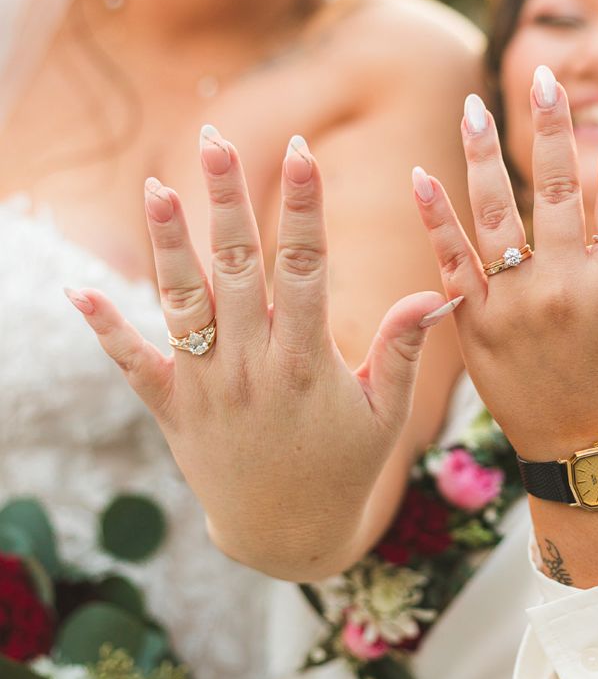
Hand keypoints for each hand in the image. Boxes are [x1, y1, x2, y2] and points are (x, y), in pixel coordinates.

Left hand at [66, 128, 453, 578]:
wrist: (286, 538)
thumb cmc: (346, 469)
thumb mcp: (385, 414)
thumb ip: (401, 349)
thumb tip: (439, 290)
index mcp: (308, 362)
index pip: (307, 267)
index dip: (304, 205)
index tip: (301, 149)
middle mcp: (252, 366)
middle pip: (237, 268)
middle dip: (227, 199)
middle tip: (214, 139)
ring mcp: (207, 387)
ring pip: (183, 303)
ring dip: (168, 245)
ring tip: (157, 189)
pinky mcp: (173, 409)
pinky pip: (134, 364)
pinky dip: (106, 329)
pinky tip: (78, 290)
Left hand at [413, 69, 597, 462]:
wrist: (585, 461)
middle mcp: (564, 286)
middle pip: (553, 189)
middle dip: (548, 127)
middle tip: (544, 76)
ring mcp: (514, 304)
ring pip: (495, 215)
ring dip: (481, 157)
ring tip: (472, 108)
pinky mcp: (475, 324)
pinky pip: (450, 263)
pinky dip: (434, 220)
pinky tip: (419, 178)